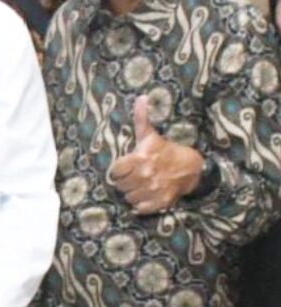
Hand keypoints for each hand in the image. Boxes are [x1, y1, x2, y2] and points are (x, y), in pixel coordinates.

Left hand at [109, 95, 202, 214]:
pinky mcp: (160, 203)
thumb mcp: (151, 135)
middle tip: (132, 177)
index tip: (123, 168)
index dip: (117, 170)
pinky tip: (145, 195)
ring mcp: (153, 191)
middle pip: (120, 186)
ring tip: (139, 185)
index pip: (115, 171)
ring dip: (131, 192)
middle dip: (124, 181)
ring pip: (128, 197)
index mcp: (140, 159)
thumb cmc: (166, 150)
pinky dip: (140, 204)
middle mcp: (145, 176)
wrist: (192, 168)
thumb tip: (141, 98)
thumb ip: (141, 118)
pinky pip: (140, 208)